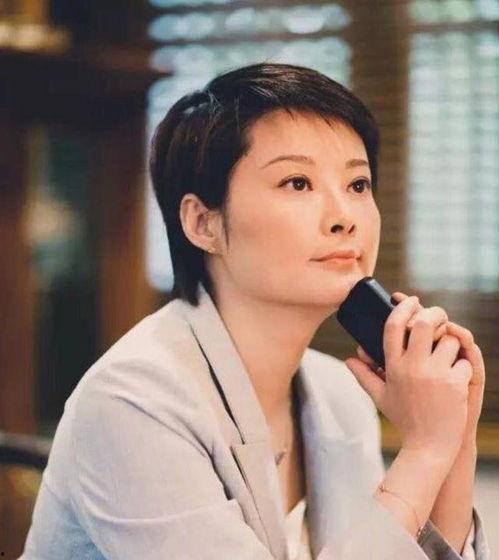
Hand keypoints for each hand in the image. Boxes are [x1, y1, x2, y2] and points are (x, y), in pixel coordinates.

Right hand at [345, 294, 472, 461]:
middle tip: (437, 315)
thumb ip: (364, 375)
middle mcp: (412, 367)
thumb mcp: (380, 397)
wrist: (428, 447)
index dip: (402, 307)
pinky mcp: (455, 383)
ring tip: (448, 356)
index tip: (411, 300)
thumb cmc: (405, 420)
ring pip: (449, 339)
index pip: (393, 326)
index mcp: (393, 367)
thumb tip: (349, 359)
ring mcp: (434, 374)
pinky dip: (464, 366)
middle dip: (434, 313)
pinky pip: (464, 360)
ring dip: (452, 344)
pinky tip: (457, 380)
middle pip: (423, 322)